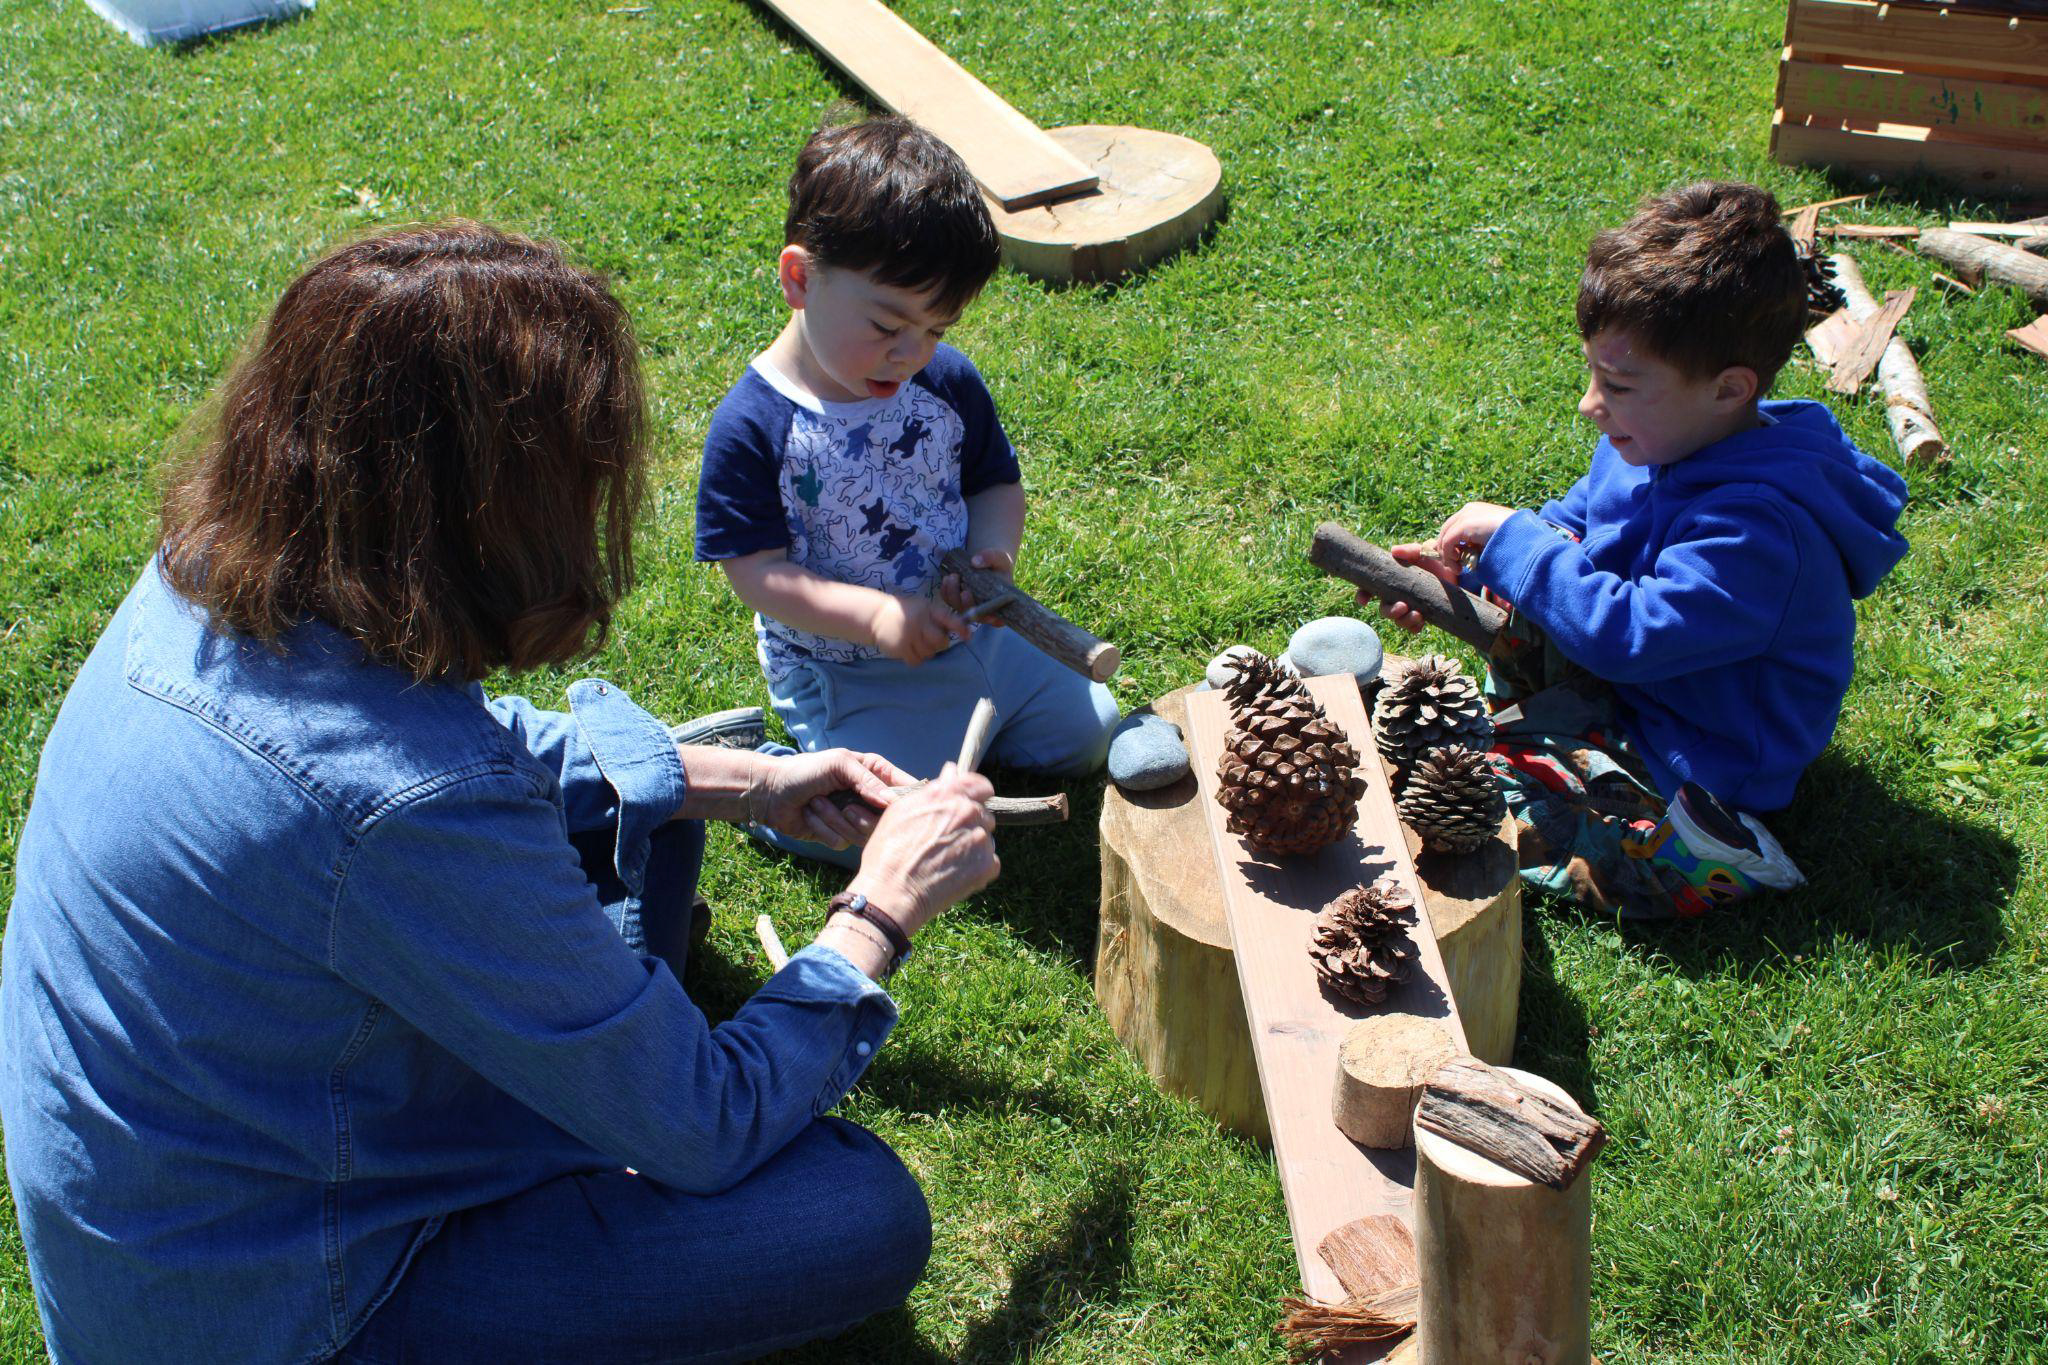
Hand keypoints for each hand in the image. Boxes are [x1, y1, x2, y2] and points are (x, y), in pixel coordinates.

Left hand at [747, 748, 914, 849]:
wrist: (771, 792)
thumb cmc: (805, 770)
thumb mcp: (839, 765)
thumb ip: (868, 781)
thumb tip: (892, 803)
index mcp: (875, 774)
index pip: (905, 789)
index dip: (906, 801)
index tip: (893, 807)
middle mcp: (868, 798)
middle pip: (887, 820)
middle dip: (862, 816)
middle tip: (846, 807)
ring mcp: (854, 818)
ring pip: (863, 834)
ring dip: (835, 819)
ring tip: (817, 803)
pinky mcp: (838, 835)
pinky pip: (841, 842)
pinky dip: (823, 828)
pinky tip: (810, 815)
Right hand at [844, 763, 997, 934]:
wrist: (893, 892)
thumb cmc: (889, 851)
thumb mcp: (903, 810)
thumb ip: (935, 788)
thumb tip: (952, 770)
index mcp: (949, 793)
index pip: (981, 785)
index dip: (976, 795)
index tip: (969, 805)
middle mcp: (968, 811)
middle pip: (983, 814)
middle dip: (969, 825)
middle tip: (944, 842)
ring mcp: (981, 839)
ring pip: (985, 838)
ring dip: (972, 847)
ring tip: (945, 861)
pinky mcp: (987, 865)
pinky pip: (990, 861)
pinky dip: (976, 868)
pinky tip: (953, 874)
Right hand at [870, 594, 970, 665]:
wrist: (878, 615)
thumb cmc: (907, 613)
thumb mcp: (923, 607)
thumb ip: (939, 618)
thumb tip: (960, 631)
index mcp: (928, 609)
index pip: (948, 618)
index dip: (960, 628)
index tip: (967, 636)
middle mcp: (919, 621)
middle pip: (941, 641)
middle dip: (940, 644)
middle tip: (932, 641)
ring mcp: (909, 635)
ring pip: (929, 653)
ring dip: (926, 651)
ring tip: (917, 643)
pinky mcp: (900, 647)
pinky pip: (916, 661)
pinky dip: (916, 658)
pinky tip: (910, 650)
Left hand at [939, 549, 1015, 626]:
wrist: (989, 562)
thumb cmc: (998, 563)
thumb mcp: (1000, 557)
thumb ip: (990, 557)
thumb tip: (975, 562)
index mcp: (1000, 605)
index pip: (995, 619)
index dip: (986, 616)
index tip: (972, 597)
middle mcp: (985, 611)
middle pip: (973, 614)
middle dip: (964, 601)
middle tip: (960, 581)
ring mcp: (970, 607)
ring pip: (958, 608)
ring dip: (952, 594)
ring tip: (952, 576)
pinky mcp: (959, 601)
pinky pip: (949, 601)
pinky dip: (946, 592)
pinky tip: (946, 579)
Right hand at [1368, 542, 1456, 633]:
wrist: (1459, 571)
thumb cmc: (1437, 559)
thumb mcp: (1425, 551)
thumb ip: (1410, 550)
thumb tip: (1394, 551)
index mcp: (1392, 579)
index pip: (1371, 588)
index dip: (1363, 595)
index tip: (1364, 601)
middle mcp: (1398, 595)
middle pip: (1384, 609)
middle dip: (1389, 611)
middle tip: (1402, 607)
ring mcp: (1410, 607)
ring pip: (1398, 620)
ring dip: (1403, 620)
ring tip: (1417, 615)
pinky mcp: (1423, 615)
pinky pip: (1412, 627)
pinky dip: (1414, 626)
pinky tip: (1421, 621)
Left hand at [1431, 501, 1514, 567]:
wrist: (1526, 535)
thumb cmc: (1515, 539)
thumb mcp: (1491, 539)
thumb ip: (1476, 543)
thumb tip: (1462, 555)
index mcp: (1476, 510)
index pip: (1454, 526)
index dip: (1450, 544)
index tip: (1456, 560)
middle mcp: (1469, 509)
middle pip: (1446, 530)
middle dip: (1446, 550)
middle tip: (1454, 566)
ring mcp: (1466, 515)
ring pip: (1445, 537)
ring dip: (1448, 556)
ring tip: (1458, 569)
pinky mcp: (1465, 524)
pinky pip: (1447, 542)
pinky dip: (1449, 557)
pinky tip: (1458, 568)